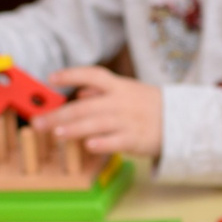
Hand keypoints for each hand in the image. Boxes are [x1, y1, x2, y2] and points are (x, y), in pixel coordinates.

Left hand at [38, 66, 163, 157]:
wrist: (182, 121)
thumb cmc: (149, 106)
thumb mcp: (128, 91)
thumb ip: (102, 91)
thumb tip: (79, 92)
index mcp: (119, 87)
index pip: (93, 75)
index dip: (72, 75)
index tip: (51, 78)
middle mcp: (121, 101)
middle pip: (86, 106)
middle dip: (60, 114)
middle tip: (38, 122)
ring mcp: (128, 121)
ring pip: (97, 124)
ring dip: (75, 129)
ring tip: (56, 134)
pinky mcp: (136, 140)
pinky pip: (116, 141)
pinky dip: (102, 143)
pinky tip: (88, 146)